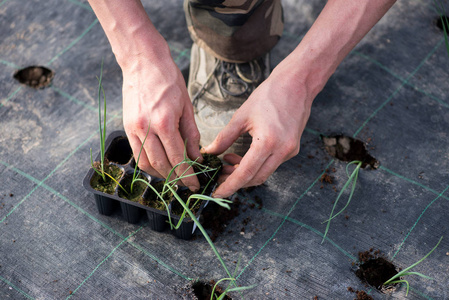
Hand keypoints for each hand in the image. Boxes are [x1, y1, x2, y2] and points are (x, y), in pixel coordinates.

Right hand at [122, 49, 201, 190]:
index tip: (195, 185)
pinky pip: (136, 153)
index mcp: (165, 122)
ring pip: (145, 163)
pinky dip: (147, 163)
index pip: (177, 159)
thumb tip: (196, 157)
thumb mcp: (187, 106)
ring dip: (160, 174)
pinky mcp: (126, 127)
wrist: (143, 62)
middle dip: (175, 179)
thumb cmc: (168, 80)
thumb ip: (191, 134)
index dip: (187, 176)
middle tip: (187, 183)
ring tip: (173, 177)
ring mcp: (133, 128)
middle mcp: (146, 128)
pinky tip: (159, 165)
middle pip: (161, 165)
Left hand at [203, 64, 312, 197]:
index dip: (230, 185)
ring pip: (264, 173)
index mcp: (267, 142)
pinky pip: (271, 164)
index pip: (246, 173)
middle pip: (256, 178)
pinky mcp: (292, 149)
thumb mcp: (241, 116)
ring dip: (245, 172)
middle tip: (219, 174)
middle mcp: (282, 151)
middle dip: (235, 180)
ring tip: (227, 160)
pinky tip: (243, 154)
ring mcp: (290, 151)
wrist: (296, 84)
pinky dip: (256, 164)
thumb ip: (224, 138)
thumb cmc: (268, 95)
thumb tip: (209, 153)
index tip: (216, 193)